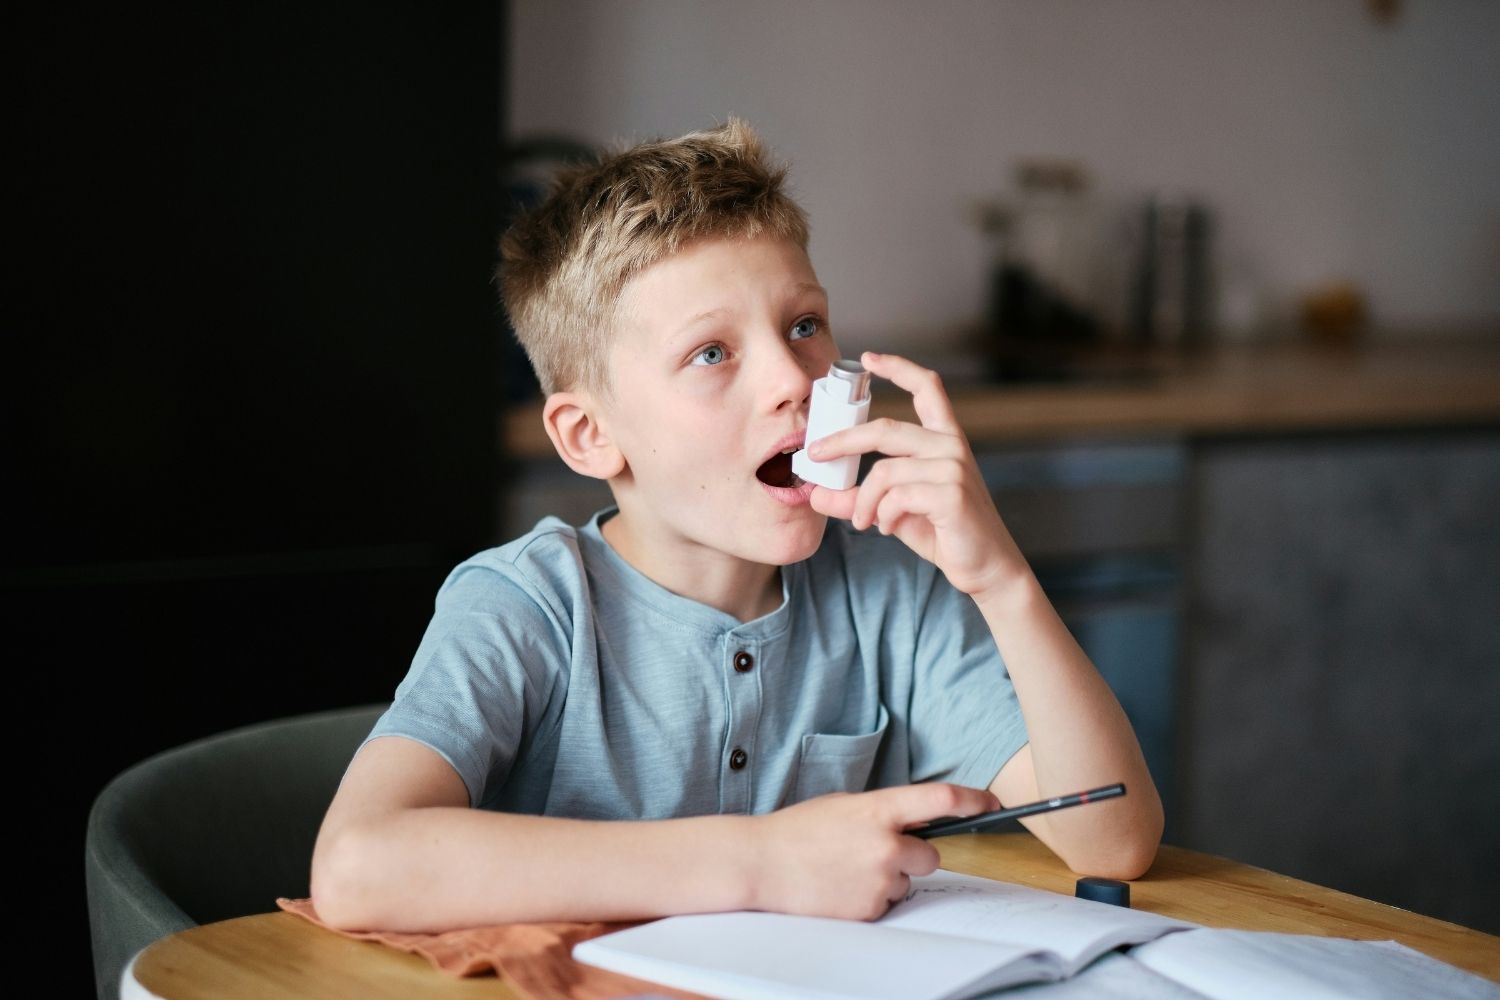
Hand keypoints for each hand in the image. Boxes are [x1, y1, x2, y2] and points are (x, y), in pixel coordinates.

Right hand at [750, 783, 998, 920]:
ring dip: (887, 879)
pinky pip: (886, 905)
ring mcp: (879, 880)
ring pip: (905, 883)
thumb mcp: (844, 806)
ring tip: (846, 871)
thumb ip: (882, 812)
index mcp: (878, 810)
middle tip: (880, 854)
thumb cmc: (798, 831)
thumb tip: (916, 820)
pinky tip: (840, 888)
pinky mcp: (870, 910)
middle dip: (914, 856)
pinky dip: (869, 899)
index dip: (973, 799)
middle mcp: (885, 845)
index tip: (991, 803)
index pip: (941, 799)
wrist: (761, 864)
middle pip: (931, 856)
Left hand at [807, 351, 1024, 598]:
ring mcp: (954, 468)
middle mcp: (951, 446)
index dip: (898, 367)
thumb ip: (858, 498)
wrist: (985, 567)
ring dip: (864, 501)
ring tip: (863, 521)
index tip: (868, 359)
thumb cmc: (943, 532)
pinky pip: (896, 496)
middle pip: (885, 428)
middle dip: (842, 441)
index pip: (927, 388)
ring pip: (884, 471)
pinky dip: (883, 516)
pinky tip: (888, 528)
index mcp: (944, 439)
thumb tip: (814, 494)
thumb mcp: (894, 511)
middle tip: (815, 455)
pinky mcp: (951, 494)